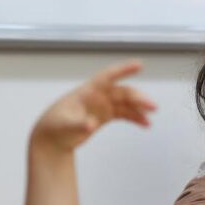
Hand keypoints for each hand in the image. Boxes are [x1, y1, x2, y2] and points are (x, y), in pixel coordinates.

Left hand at [30, 61, 155, 152]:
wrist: (52, 138)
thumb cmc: (54, 128)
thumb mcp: (65, 126)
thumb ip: (78, 124)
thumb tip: (91, 124)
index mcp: (86, 92)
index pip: (107, 77)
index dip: (123, 70)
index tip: (138, 65)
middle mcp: (96, 96)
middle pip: (121, 92)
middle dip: (137, 97)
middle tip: (151, 106)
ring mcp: (102, 105)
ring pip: (125, 103)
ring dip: (139, 108)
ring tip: (150, 116)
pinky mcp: (104, 115)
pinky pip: (124, 113)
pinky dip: (135, 117)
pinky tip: (145, 123)